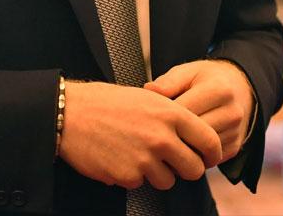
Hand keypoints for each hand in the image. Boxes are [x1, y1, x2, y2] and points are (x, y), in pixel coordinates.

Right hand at [59, 81, 221, 190]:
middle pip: (194, 169)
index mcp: (171, 113)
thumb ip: (172, 116)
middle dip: (186, 169)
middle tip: (173, 163)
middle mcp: (162, 137)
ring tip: (138, 155)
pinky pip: (141, 184)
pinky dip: (132, 175)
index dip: (212, 154)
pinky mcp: (128, 175)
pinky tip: (119, 157)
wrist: (70, 114)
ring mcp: (145, 158)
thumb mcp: (147, 97)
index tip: (208, 158)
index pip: (210, 141)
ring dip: (158, 174)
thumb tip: (192, 138)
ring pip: (169, 181)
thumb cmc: (106, 103)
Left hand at [144, 60, 253, 162]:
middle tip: (151, 136)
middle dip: (171, 135)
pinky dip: (192, 156)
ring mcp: (235, 132)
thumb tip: (148, 91)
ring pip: (200, 150)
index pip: (185, 111)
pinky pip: (208, 159)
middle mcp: (232, 112)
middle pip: (193, 134)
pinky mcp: (234, 147)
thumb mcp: (187, 72)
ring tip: (162, 143)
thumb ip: (169, 81)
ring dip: (180, 149)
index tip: (148, 119)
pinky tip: (179, 149)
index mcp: (219, 90)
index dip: (163, 116)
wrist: (237, 89)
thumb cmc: (204, 80)